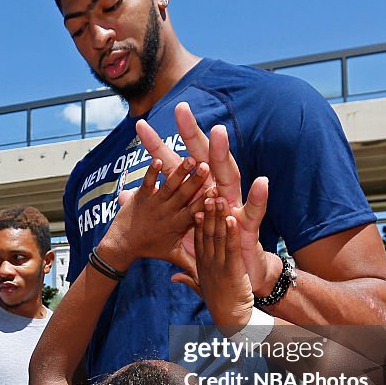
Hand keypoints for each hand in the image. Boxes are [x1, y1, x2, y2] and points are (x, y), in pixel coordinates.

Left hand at [98, 156, 209, 274]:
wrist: (121, 246)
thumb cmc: (150, 249)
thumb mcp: (173, 255)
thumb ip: (193, 261)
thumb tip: (211, 276)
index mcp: (178, 224)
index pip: (195, 212)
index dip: (206, 202)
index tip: (218, 190)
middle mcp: (167, 213)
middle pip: (184, 196)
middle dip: (196, 182)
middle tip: (207, 167)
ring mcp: (153, 204)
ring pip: (168, 187)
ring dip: (178, 173)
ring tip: (190, 159)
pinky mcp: (140, 196)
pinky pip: (147, 183)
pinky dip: (151, 173)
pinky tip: (157, 161)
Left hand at [137, 103, 276, 293]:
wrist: (236, 275)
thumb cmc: (207, 249)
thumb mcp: (174, 232)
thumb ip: (151, 210)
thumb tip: (123, 198)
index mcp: (195, 194)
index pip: (172, 166)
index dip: (157, 147)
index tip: (140, 126)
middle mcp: (216, 192)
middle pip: (202, 159)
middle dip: (191, 134)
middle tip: (181, 109)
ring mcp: (233, 207)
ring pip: (228, 176)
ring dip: (223, 157)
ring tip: (219, 133)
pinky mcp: (249, 227)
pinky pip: (255, 212)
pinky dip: (259, 199)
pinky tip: (261, 183)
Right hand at [177, 184, 271, 335]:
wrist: (232, 321)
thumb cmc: (220, 303)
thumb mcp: (201, 288)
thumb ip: (188, 278)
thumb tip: (174, 277)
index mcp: (200, 261)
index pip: (196, 235)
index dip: (194, 216)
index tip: (192, 197)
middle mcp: (206, 260)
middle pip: (203, 230)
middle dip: (202, 208)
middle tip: (201, 186)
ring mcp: (218, 264)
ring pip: (216, 235)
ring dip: (216, 215)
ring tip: (214, 195)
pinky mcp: (231, 270)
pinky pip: (231, 248)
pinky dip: (231, 232)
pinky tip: (231, 217)